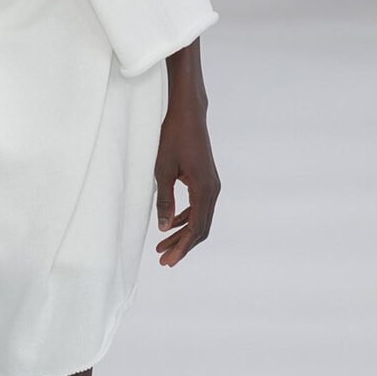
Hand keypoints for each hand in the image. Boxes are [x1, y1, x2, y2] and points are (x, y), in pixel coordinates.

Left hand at [155, 73, 219, 268]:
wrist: (188, 114)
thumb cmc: (174, 138)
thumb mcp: (163, 170)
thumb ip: (164, 200)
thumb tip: (163, 228)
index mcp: (204, 190)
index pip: (196, 228)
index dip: (182, 247)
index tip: (168, 261)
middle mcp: (213, 190)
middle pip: (201, 228)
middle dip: (182, 246)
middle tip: (164, 260)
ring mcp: (212, 185)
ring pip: (201, 218)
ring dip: (183, 233)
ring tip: (163, 247)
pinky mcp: (206, 180)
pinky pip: (199, 207)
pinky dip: (186, 219)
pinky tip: (171, 224)